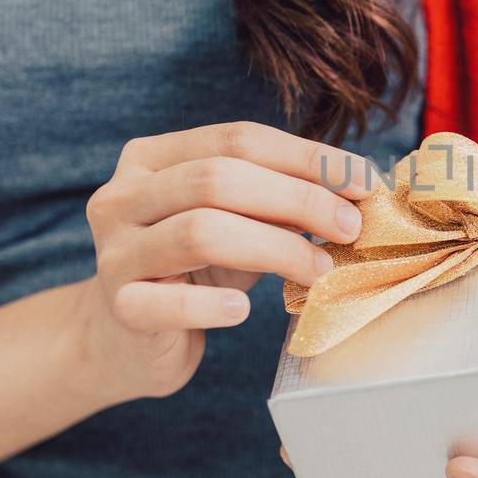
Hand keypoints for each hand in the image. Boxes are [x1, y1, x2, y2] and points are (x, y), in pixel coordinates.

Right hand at [79, 122, 371, 401]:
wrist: (129, 338)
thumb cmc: (195, 269)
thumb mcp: (238, 222)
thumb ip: (281, 199)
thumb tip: (357, 189)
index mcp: (153, 157)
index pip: (238, 139)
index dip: (307, 158)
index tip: (363, 182)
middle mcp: (122, 195)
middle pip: (217, 179)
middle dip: (298, 200)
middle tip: (350, 228)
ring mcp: (114, 252)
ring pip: (200, 232)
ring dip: (275, 249)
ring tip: (320, 271)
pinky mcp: (118, 308)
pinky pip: (167, 302)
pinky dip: (211, 305)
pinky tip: (245, 311)